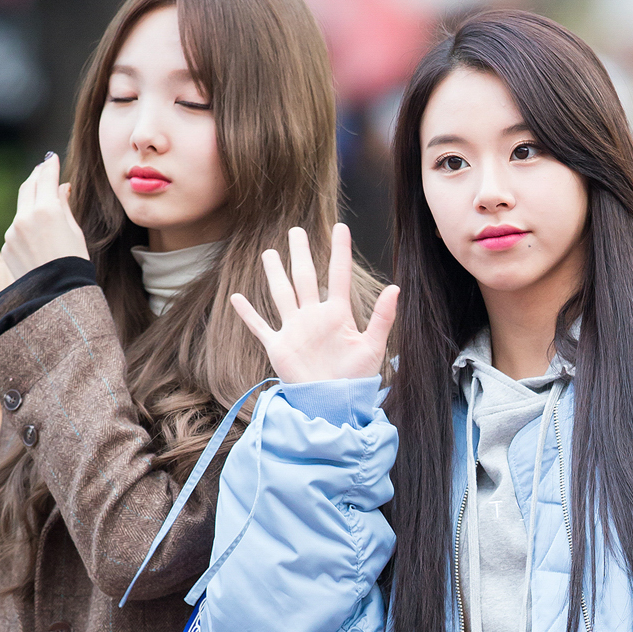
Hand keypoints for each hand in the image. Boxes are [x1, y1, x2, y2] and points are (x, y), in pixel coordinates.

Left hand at [2, 152, 89, 280]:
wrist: (57, 297)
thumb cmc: (75, 266)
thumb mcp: (75, 233)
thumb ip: (64, 206)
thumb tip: (62, 188)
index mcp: (47, 211)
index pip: (46, 178)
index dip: (50, 166)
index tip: (52, 158)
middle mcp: (25, 217)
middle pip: (29, 186)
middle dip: (37, 177)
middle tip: (43, 170)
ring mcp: (13, 232)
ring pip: (22, 208)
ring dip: (32, 203)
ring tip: (43, 202)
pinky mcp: (7, 245)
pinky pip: (17, 229)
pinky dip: (26, 226)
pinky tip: (37, 236)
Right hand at [230, 224, 397, 384]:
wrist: (334, 404)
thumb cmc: (356, 379)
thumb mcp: (373, 347)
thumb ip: (382, 317)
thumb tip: (395, 287)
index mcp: (337, 314)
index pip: (338, 275)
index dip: (340, 251)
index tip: (341, 227)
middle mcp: (314, 317)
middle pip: (305, 277)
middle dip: (301, 254)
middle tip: (296, 231)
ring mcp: (295, 330)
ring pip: (282, 294)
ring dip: (275, 274)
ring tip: (270, 253)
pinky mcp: (280, 347)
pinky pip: (260, 326)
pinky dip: (248, 314)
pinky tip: (237, 298)